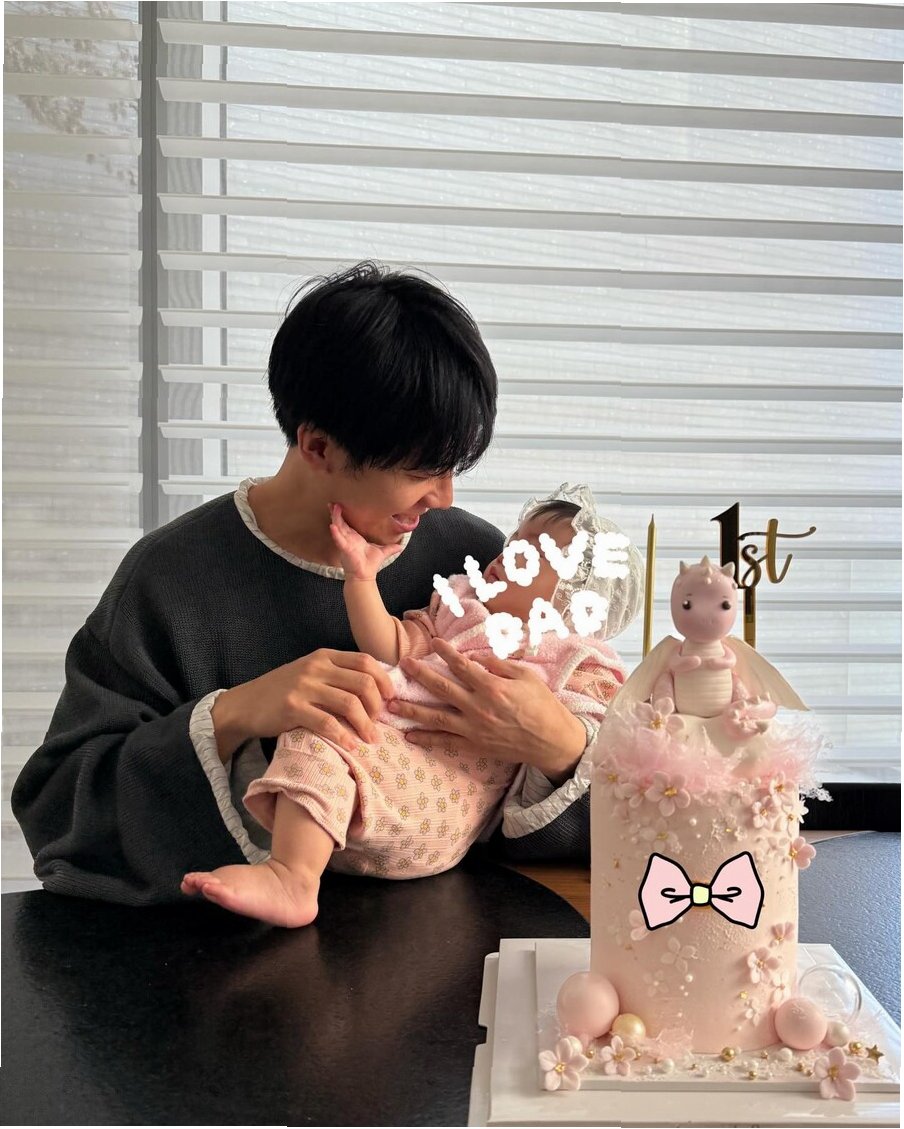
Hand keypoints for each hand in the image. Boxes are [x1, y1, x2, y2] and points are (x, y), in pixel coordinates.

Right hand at [212, 649, 395, 760]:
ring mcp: (303, 687)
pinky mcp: (292, 708)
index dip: (384, 681)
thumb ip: (337, 674)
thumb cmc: (283, 691)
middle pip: (363, 682)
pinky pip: (327, 723)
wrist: (245, 704)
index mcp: (324, 656)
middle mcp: (316, 667)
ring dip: (366, 725)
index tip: (390, 699)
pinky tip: (351, 746)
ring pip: (349, 703)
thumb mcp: (310, 673)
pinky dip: (344, 736)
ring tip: (371, 739)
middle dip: (378, 705)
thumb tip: (375, 689)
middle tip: (379, 722)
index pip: (365, 661)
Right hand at [328, 503, 402, 579]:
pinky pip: (339, 540)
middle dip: (336, 513)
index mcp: (354, 538)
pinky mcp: (345, 549)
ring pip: (338, 528)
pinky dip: (335, 533)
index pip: (347, 523)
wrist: (365, 576)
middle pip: (340, 523)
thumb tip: (401, 546)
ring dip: (335, 518)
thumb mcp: (382, 553)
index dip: (343, 515)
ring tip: (333, 507)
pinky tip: (332, 526)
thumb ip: (390, 548)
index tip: (340, 505)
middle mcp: (348, 539)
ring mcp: (345, 543)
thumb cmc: (370, 564)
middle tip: (333, 502)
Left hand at [386, 638, 585, 782]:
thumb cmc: (542, 705)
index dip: (446, 653)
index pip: (462, 666)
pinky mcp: (475, 746)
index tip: (433, 642)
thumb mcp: (526, 676)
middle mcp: (479, 708)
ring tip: (390, 705)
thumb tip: (474, 658)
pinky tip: (409, 735)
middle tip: (401, 665)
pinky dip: (427, 739)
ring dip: (411, 710)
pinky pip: (446, 742)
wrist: (552, 741)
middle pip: (441, 689)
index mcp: (493, 688)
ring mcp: (474, 730)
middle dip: (419, 675)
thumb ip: (498, 665)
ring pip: (436, 718)